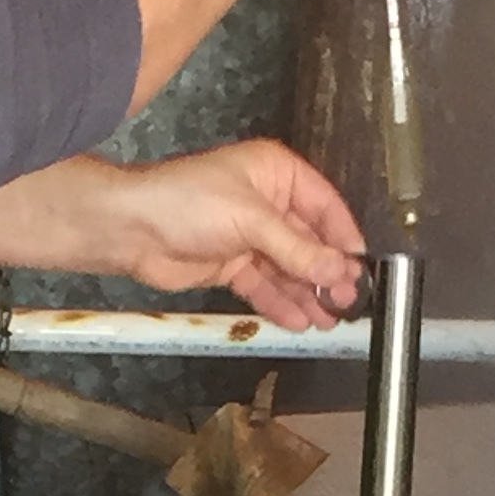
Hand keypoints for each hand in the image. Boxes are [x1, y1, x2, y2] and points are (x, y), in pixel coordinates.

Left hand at [96, 142, 366, 329]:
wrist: (131, 229)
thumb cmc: (189, 204)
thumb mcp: (252, 220)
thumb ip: (297, 249)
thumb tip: (338, 271)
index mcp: (276, 173)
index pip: (325, 205)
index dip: (344, 237)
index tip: (363, 267)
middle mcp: (268, 202)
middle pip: (309, 240)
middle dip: (327, 271)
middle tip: (347, 301)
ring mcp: (249, 235)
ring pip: (288, 267)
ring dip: (307, 293)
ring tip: (329, 320)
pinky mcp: (232, 264)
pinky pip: (264, 285)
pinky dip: (280, 303)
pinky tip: (300, 322)